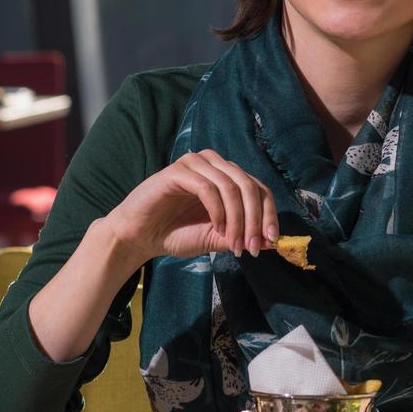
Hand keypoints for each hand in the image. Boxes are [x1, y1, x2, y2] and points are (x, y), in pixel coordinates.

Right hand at [105, 149, 278, 262]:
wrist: (139, 237)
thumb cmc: (176, 234)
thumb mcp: (217, 237)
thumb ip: (243, 235)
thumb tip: (274, 242)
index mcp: (227, 176)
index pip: (259, 189)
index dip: (269, 214)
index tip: (271, 241)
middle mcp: (215, 164)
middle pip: (250, 186)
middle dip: (255, 220)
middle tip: (252, 247)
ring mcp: (196, 164)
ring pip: (232, 186)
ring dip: (237, 219)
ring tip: (234, 243)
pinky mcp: (178, 171)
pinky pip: (208, 188)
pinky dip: (218, 211)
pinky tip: (216, 228)